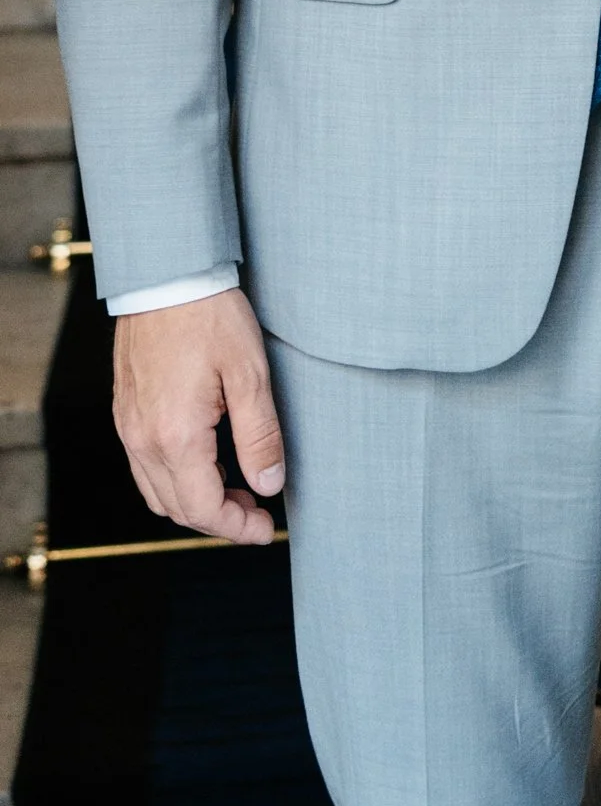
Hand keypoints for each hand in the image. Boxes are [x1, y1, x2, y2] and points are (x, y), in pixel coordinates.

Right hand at [113, 288, 286, 544]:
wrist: (166, 276)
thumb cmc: (210, 317)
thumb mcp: (250, 374)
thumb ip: (259, 436)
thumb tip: (269, 485)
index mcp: (175, 436)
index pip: (204, 508)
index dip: (238, 527)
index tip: (267, 529)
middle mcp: (143, 440)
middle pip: (178, 509)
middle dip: (220, 519)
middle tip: (259, 511)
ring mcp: (128, 427)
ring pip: (157, 493)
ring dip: (196, 502)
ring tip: (239, 488)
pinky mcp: (125, 413)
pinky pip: (145, 467)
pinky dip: (176, 480)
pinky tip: (208, 462)